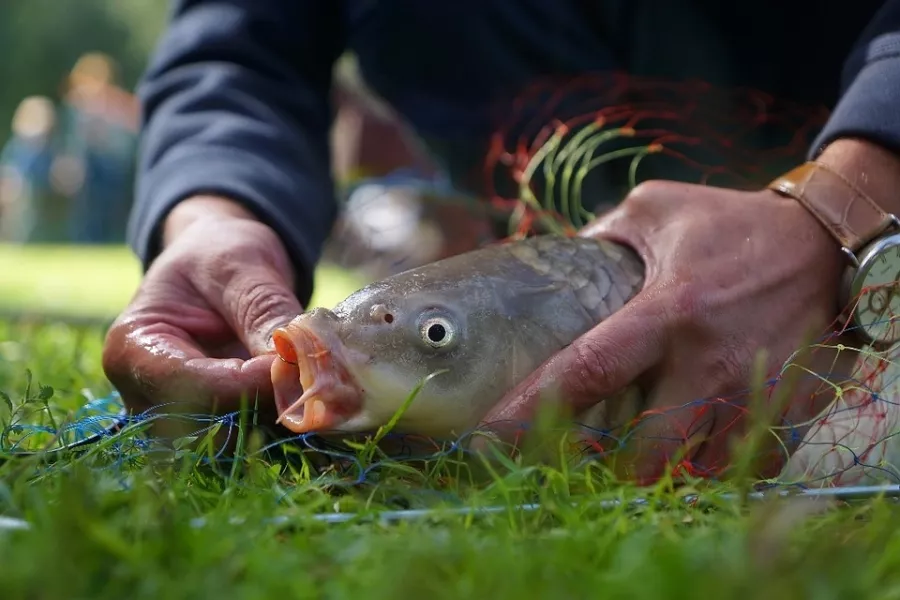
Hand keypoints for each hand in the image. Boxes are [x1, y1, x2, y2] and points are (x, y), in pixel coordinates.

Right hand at [102, 196, 303, 440]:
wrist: (219, 266)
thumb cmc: (219, 255)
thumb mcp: (242, 267)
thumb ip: (264, 311)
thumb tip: (297, 359)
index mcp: (134, 349)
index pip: (190, 388)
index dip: (249, 386)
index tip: (298, 366)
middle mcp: (147, 397)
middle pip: (208, 429)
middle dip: (270, 412)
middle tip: (325, 389)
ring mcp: (181, 419)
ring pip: (235, 445)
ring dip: (285, 425)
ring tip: (330, 397)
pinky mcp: (218, 425)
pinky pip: (253, 440)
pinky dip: (289, 426)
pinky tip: (324, 406)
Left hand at [475, 169, 865, 481]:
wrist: (823, 241)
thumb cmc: (729, 223)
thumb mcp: (656, 208)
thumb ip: (599, 236)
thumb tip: (551, 262)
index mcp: (667, 310)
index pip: (587, 371)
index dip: (532, 410)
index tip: (487, 440)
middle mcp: (708, 360)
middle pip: (644, 450)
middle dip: (609, 466)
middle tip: (587, 453)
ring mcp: (752, 391)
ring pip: (697, 469)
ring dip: (664, 469)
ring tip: (642, 450)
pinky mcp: (788, 408)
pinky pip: (746, 466)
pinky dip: (716, 467)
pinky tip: (698, 445)